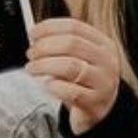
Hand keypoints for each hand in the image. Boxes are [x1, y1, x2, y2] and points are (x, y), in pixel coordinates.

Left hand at [26, 18, 123, 134]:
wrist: (101, 110)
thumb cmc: (85, 81)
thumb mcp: (81, 58)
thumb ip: (63, 45)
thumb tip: (36, 36)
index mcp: (104, 44)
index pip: (74, 27)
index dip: (49, 28)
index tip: (33, 33)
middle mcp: (107, 61)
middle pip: (71, 44)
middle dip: (44, 47)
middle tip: (31, 54)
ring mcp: (103, 82)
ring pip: (69, 66)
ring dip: (44, 65)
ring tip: (32, 68)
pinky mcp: (94, 103)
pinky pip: (70, 91)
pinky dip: (54, 86)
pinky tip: (47, 85)